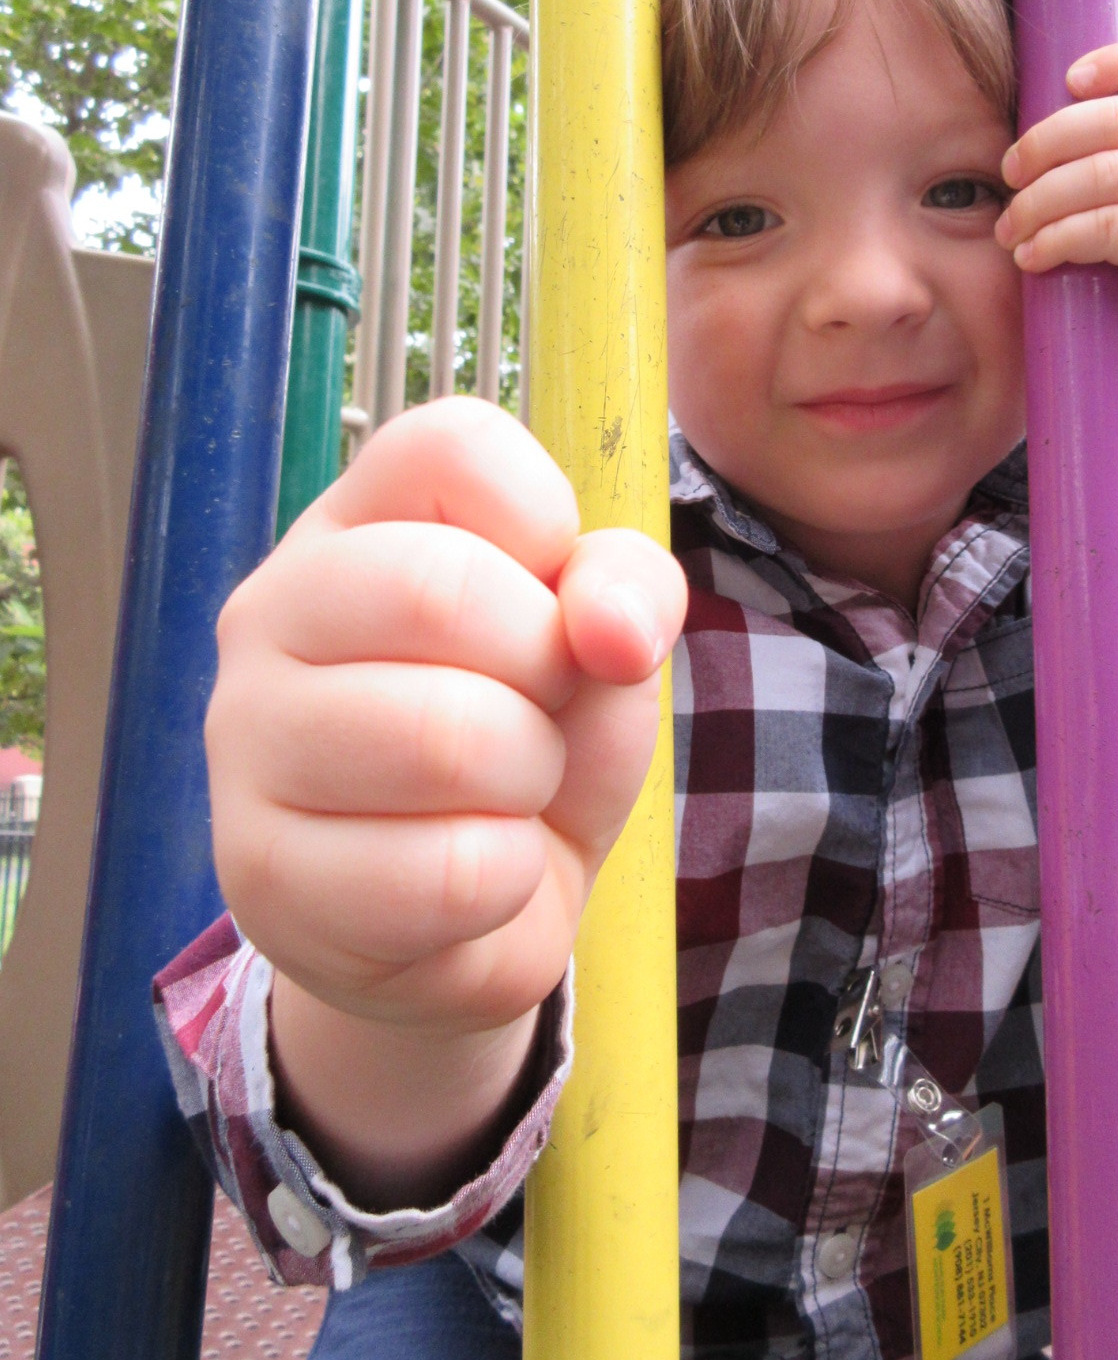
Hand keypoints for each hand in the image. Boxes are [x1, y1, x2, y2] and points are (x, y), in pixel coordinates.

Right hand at [206, 397, 685, 1198]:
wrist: (473, 914)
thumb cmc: (528, 736)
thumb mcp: (604, 640)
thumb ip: (630, 588)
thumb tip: (610, 627)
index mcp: (354, 519)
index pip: (454, 444)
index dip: (547, 525)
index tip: (547, 599)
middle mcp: (270, 609)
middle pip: (444, 589)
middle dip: (546, 672)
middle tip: (533, 714)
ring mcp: (245, 741)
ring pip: (448, 738)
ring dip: (527, 781)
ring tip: (499, 795)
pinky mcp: (258, 874)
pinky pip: (451, 870)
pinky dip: (506, 880)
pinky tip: (467, 876)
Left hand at [995, 39, 1117, 430]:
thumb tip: (1036, 155)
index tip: (1064, 81)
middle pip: (1111, 118)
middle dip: (1044, 145)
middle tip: (1007, 179)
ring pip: (1103, 172)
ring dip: (1040, 202)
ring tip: (1011, 232)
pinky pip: (1113, 223)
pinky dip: (1061, 238)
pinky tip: (1035, 258)